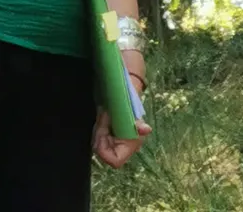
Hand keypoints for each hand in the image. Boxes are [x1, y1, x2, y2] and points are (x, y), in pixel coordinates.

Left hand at [93, 51, 150, 167]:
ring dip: (98, 132)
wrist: (121, 81)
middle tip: (103, 118)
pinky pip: (99, 141)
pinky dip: (98, 130)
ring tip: (104, 115)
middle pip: (104, 154)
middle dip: (100, 138)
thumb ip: (135, 119)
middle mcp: (126, 145)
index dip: (104, 147)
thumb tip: (145, 129)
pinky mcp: (111, 136)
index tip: (104, 128)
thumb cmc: (126, 91)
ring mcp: (118, 141)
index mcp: (133, 141)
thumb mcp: (128, 104)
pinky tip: (103, 118)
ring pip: (100, 148)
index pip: (114, 161)